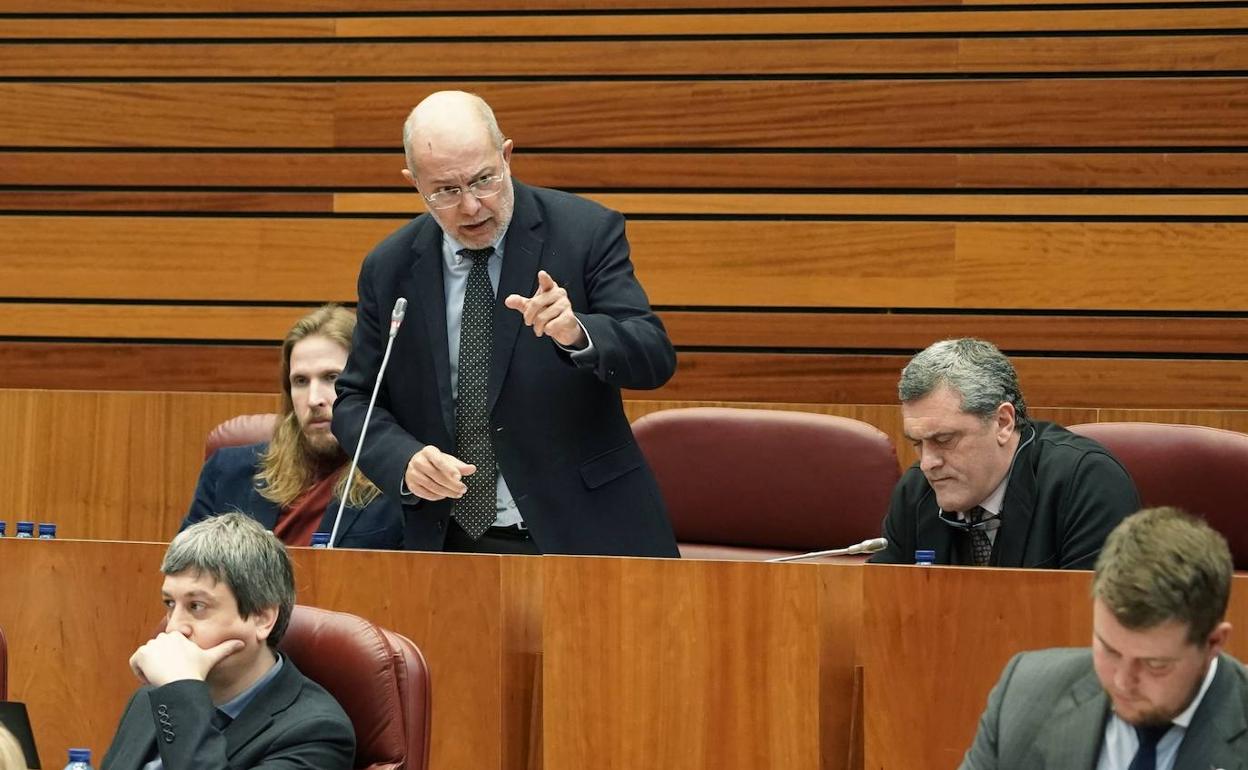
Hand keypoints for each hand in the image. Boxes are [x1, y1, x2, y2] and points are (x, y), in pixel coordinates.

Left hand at [128, 630, 242, 687]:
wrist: (180, 682)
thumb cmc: (195, 671)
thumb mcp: (211, 658)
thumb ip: (226, 648)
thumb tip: (242, 643)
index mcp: (178, 635)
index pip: (170, 642)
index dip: (173, 653)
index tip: (177, 663)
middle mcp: (163, 637)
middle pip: (158, 648)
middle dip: (161, 659)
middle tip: (170, 672)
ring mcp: (151, 646)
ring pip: (147, 655)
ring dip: (150, 666)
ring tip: (161, 676)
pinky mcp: (140, 655)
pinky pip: (135, 662)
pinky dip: (139, 670)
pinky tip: (150, 678)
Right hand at [405, 445, 474, 500]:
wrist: (417, 464)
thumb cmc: (435, 461)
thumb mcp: (447, 460)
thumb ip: (460, 465)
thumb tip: (472, 469)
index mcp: (428, 452)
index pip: (439, 461)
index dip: (449, 470)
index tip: (459, 478)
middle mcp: (418, 461)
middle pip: (437, 476)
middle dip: (452, 484)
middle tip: (463, 489)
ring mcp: (413, 474)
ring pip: (432, 486)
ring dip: (447, 492)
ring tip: (457, 493)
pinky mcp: (412, 485)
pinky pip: (426, 493)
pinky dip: (437, 496)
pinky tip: (445, 495)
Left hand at [504, 270, 586, 348]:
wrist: (564, 328)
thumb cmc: (547, 314)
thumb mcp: (531, 308)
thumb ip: (520, 303)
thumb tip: (508, 301)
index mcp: (549, 288)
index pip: (546, 282)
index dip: (544, 278)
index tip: (541, 274)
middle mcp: (559, 294)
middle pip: (536, 303)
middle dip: (528, 316)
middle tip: (529, 322)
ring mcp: (565, 304)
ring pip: (542, 318)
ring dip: (538, 327)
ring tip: (541, 328)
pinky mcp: (569, 317)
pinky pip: (551, 326)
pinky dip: (547, 331)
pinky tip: (550, 329)